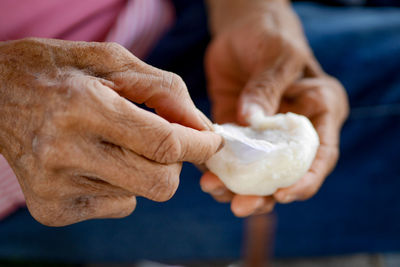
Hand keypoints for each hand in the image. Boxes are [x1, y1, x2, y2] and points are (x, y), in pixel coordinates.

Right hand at [0, 38, 221, 225]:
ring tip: (116, 142)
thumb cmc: (58, 71)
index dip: (199, 145)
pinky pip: (119, 205)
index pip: (165, 143)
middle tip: (167, 141)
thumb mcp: (111, 61)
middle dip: (177, 163)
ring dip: (144, 169)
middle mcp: (67, 153)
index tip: (212, 141)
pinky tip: (98, 160)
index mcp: (85, 108)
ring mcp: (57, 187)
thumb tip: (203, 128)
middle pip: (160, 183)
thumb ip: (164, 90)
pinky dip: (123, 184)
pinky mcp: (52, 209)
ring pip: (141, 194)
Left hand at [202, 0, 348, 216]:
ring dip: (236, 187)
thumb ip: (267, 88)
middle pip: (285, 174)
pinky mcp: (237, 132)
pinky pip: (229, 156)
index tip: (283, 195)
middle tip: (241, 206)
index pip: (321, 156)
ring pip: (255, 172)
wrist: (243, 29)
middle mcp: (293, 130)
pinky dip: (217, 168)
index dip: (305, 181)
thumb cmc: (271, 35)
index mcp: (320, 112)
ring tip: (214, 189)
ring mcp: (263, 134)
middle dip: (264, 195)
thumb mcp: (277, 56)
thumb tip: (250, 121)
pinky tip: (204, 172)